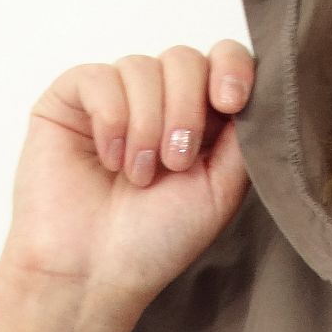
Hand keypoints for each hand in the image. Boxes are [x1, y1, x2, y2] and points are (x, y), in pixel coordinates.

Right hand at [0, 42, 255, 320]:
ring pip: (142, 66)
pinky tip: (108, 159)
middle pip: (185, 59)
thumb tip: (259, 87)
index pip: (223, 61)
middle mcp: (159, 101)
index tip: (230, 101)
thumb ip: (243, 137)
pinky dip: (111, 119)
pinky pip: (99, 77)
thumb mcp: (220, 190)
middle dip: (186, 109)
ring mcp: (115, 96)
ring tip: (138, 177)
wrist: (94, 271)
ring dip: (147, 126)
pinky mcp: (71, 98)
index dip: (231, 68)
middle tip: (175, 164)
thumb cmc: (156, 241)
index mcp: (201, 121)